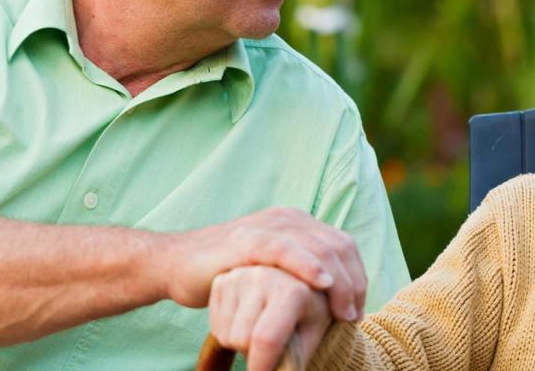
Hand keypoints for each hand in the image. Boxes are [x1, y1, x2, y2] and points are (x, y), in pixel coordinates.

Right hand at [160, 207, 365, 322]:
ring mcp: (267, 226)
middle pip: (337, 246)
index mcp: (296, 223)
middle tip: (354, 315)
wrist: (176, 264)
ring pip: (319, 247)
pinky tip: (323, 283)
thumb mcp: (270, 270)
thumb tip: (332, 297)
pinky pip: (286, 249)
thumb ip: (297, 273)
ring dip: (339, 281)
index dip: (357, 277)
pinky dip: (308, 265)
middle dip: (353, 282)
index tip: (357, 309)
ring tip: (345, 310)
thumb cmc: (226, 274)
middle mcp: (287, 219)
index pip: (342, 245)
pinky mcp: (247, 239)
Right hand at [209, 266, 331, 370]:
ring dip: (240, 345)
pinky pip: (215, 325)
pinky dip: (229, 333)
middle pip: (242, 339)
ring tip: (261, 332)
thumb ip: (293, 361)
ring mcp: (239, 276)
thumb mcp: (311, 336)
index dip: (261, 368)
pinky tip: (247, 322)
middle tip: (272, 348)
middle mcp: (263, 276)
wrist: (297, 280)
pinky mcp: (223, 280)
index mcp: (293, 291)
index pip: (267, 339)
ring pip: (226, 335)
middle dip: (253, 354)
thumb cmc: (307, 313)